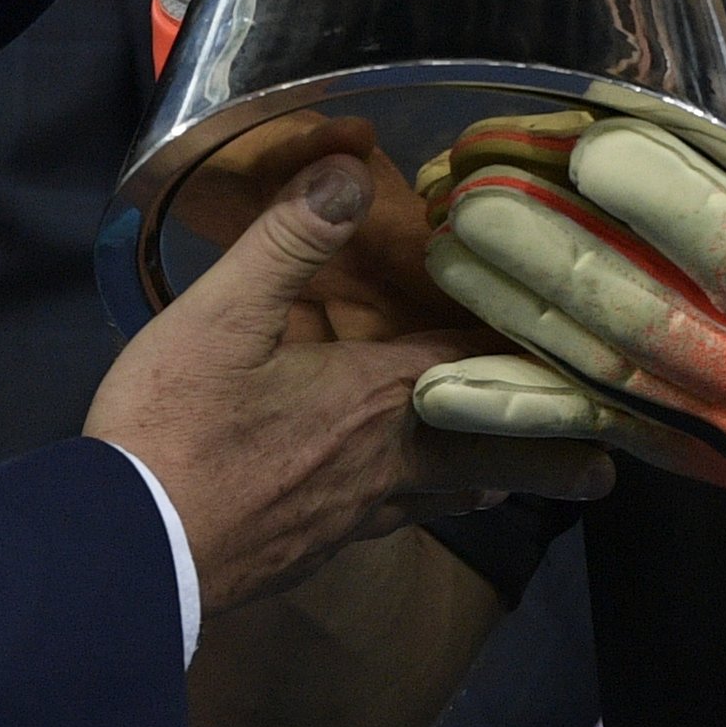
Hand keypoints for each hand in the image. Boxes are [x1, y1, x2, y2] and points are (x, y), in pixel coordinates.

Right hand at [89, 151, 612, 615]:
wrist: (120, 556)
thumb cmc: (173, 432)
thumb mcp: (221, 316)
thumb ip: (289, 240)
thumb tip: (348, 169)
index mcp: (380, 399)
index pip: (478, 363)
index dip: (524, 347)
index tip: (578, 341)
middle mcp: (387, 463)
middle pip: (490, 453)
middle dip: (547, 453)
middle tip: (604, 465)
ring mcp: (354, 516)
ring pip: (444, 495)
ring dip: (485, 477)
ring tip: (512, 475)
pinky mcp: (314, 549)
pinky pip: (393, 520)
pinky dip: (421, 504)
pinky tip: (401, 499)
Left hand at [412, 94, 725, 623]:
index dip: (666, 200)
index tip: (595, 141)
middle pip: (648, 319)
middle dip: (552, 255)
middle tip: (477, 194)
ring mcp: (725, 436)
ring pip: (605, 372)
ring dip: (516, 314)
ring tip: (450, 250)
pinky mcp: (692, 459)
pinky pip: (595, 429)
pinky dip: (518, 409)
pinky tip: (445, 385)